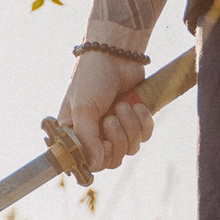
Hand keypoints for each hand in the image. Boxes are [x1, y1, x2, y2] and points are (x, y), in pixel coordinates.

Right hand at [57, 51, 153, 171]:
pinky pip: (144, 136)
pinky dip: (143, 122)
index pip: (87, 162)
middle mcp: (95, 134)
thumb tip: (94, 165)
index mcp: (75, 133)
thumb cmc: (92, 78)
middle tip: (111, 117)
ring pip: (130, 149)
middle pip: (112, 159)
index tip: (102, 142)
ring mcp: (116, 128)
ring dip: (130, 127)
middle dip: (117, 138)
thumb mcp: (83, 108)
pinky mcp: (134, 121)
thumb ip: (87, 139)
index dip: (98, 157)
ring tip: (123, 105)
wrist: (116, 54)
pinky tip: (138, 106)